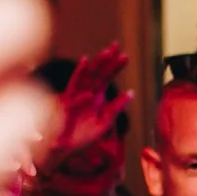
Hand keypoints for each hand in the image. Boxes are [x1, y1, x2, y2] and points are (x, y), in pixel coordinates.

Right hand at [46, 39, 129, 160]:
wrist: (66, 149)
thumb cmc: (83, 135)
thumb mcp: (105, 122)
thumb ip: (116, 107)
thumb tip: (131, 92)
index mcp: (96, 96)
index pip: (106, 77)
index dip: (115, 66)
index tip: (125, 55)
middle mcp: (85, 93)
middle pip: (96, 73)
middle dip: (105, 60)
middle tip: (116, 46)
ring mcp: (74, 98)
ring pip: (84, 79)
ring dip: (93, 68)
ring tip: (104, 56)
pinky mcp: (65, 110)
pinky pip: (73, 101)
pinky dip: (81, 98)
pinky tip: (90, 93)